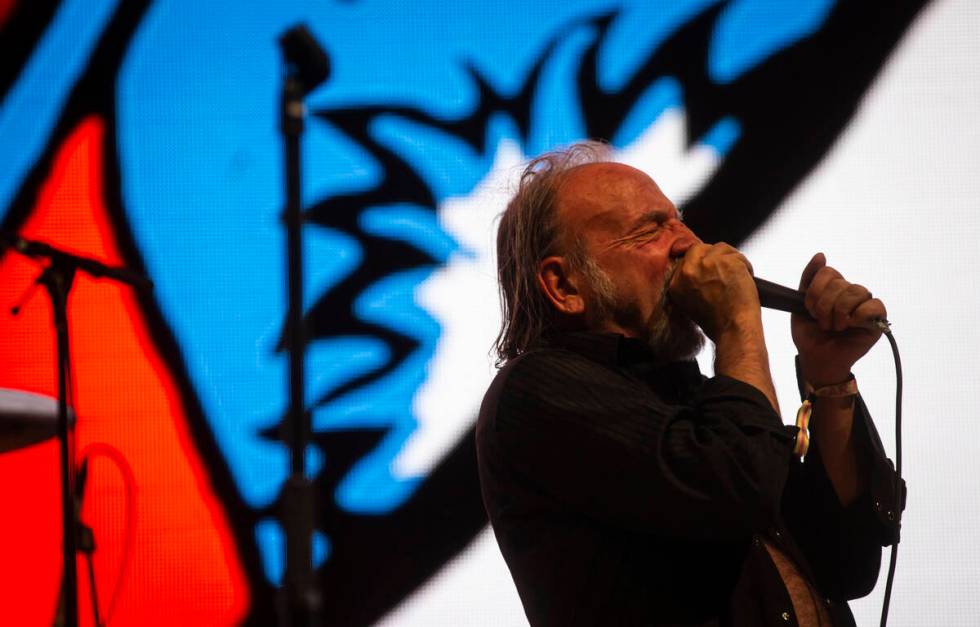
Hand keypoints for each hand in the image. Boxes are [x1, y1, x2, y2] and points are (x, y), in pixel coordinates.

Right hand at [668, 242, 759, 340]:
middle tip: (726, 271)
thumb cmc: (717, 323)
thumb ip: (691, 285)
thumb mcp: (691, 305)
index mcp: (676, 284)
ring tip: (737, 279)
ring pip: (721, 248)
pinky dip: (745, 266)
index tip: (712, 268)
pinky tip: (746, 279)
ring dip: (732, 260)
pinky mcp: (725, 261)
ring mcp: (706, 264)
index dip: (703, 261)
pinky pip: (737, 255)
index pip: (687, 259)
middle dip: (715, 256)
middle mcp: (688, 271)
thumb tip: (702, 272)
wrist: (732, 329)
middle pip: (700, 248)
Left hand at [792, 253, 885, 385]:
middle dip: (824, 306)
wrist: (816, 359)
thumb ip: (808, 279)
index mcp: (834, 288)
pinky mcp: (877, 321)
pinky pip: (875, 305)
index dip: (815, 291)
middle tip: (822, 323)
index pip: (828, 272)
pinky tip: (850, 325)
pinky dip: (859, 315)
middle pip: (840, 283)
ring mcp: (864, 306)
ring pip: (857, 291)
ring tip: (835, 327)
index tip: (809, 309)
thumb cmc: (809, 334)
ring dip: (839, 312)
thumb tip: (820, 255)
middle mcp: (850, 294)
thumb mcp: (800, 304)